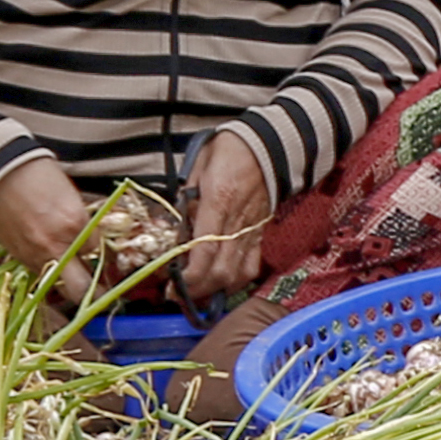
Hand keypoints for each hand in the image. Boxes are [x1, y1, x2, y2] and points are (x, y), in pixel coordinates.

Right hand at [0, 155, 97, 300]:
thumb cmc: (36, 176)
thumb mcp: (70, 195)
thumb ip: (83, 222)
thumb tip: (92, 241)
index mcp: (74, 223)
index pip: (98, 252)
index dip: (103, 253)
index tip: (104, 253)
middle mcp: (56, 245)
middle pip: (81, 288)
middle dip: (94, 291)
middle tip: (100, 287)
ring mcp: (35, 255)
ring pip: (60, 286)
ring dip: (70, 283)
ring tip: (74, 272)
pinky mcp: (18, 258)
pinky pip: (41, 275)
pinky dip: (50, 272)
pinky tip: (53, 260)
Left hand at [181, 129, 274, 301]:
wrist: (268, 145)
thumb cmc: (229, 151)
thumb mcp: (198, 167)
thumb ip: (186, 199)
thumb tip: (176, 228)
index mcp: (218, 202)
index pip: (205, 250)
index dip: (190, 276)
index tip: (172, 286)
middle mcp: (237, 223)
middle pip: (222, 271)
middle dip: (199, 290)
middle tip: (178, 294)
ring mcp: (252, 231)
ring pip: (238, 274)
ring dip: (216, 289)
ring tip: (197, 291)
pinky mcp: (261, 234)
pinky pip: (252, 266)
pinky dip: (236, 281)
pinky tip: (221, 282)